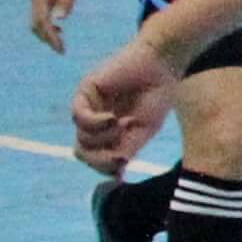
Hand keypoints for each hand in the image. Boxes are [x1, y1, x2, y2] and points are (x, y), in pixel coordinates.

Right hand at [25, 0, 87, 51]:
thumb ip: (67, 2)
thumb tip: (60, 19)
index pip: (42, 22)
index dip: (50, 36)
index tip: (60, 48)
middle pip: (36, 25)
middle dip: (47, 39)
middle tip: (61, 51)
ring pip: (37, 23)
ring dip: (46, 35)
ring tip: (60, 46)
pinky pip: (41, 17)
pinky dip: (48, 27)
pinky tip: (60, 31)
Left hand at [70, 38, 178, 172]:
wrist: (162, 65)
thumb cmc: (157, 95)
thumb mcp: (144, 130)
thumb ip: (127, 150)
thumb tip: (114, 175)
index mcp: (108, 132)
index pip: (94, 158)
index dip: (104, 167)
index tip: (122, 168)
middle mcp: (94, 121)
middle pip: (82, 152)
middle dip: (99, 159)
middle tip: (120, 156)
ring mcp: (89, 106)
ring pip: (81, 138)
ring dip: (103, 138)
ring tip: (123, 125)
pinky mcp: (85, 91)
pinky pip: (79, 117)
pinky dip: (95, 123)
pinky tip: (113, 118)